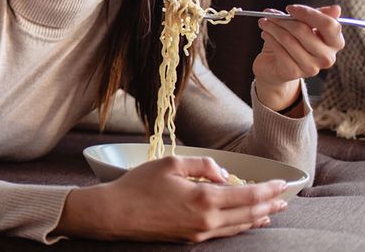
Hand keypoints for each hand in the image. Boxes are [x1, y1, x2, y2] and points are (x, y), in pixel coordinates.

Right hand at [60, 156, 286, 241]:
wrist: (115, 214)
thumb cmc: (138, 185)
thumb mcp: (170, 163)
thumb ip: (202, 165)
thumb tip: (224, 174)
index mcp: (205, 198)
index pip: (248, 195)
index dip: (269, 189)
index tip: (282, 183)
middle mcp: (207, 220)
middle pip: (249, 214)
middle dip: (270, 205)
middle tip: (285, 199)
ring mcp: (200, 232)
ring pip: (239, 226)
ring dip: (259, 217)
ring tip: (272, 212)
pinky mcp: (191, 239)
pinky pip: (224, 232)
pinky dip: (240, 226)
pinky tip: (245, 222)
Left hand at [252, 4, 343, 109]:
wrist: (276, 66)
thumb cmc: (293, 42)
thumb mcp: (305, 26)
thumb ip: (318, 16)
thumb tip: (335, 9)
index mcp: (335, 43)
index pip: (328, 25)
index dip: (308, 13)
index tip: (290, 8)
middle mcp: (327, 57)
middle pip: (303, 30)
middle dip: (283, 19)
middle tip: (269, 14)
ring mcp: (311, 67)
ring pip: (287, 39)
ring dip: (272, 27)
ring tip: (264, 22)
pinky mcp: (293, 72)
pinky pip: (278, 49)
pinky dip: (269, 38)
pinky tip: (265, 34)